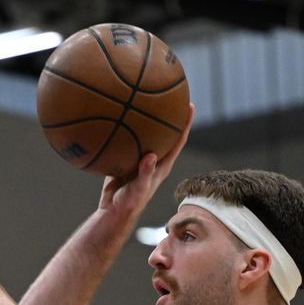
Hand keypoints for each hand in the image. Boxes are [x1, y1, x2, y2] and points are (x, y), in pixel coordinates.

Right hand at [98, 102, 193, 223]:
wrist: (113, 210)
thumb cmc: (130, 202)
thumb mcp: (139, 188)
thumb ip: (145, 172)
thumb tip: (151, 155)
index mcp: (163, 164)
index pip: (179, 140)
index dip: (186, 123)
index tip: (190, 105)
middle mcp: (154, 159)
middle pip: (166, 132)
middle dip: (169, 115)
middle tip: (170, 94)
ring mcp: (140, 158)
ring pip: (147, 134)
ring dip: (147, 119)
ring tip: (144, 98)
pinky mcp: (126, 159)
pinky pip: (127, 139)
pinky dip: (125, 128)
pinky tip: (118, 115)